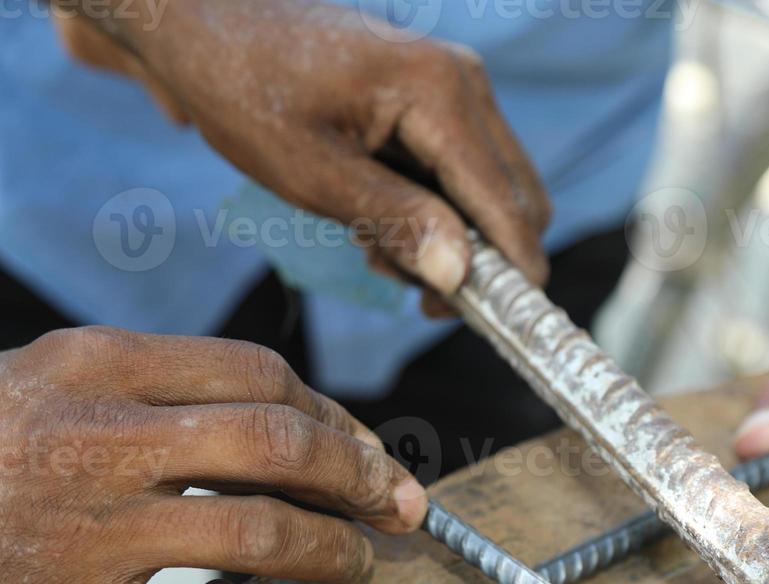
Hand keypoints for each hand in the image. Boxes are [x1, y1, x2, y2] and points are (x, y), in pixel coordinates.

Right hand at [0, 327, 428, 583]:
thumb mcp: (56, 376)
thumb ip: (164, 384)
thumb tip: (299, 422)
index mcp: (97, 364)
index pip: (260, 373)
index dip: (335, 414)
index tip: (365, 448)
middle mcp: (100, 440)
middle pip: (280, 443)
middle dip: (362, 475)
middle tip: (399, 504)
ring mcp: (86, 533)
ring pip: (261, 534)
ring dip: (331, 552)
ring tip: (353, 562)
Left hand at [64, 0, 549, 310]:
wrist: (206, 22)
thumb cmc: (244, 88)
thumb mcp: (312, 172)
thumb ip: (395, 220)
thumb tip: (460, 273)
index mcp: (439, 93)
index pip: (507, 204)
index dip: (511, 272)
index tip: (496, 326)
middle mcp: (464, 83)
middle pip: (520, 200)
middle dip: (480, 258)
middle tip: (415, 290)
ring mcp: (455, 87)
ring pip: (495, 192)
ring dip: (455, 237)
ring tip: (377, 248)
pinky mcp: (439, 97)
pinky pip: (466, 172)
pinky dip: (438, 211)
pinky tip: (378, 219)